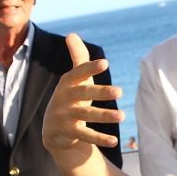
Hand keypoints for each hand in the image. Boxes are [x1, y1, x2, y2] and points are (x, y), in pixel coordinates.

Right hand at [42, 33, 123, 153]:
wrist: (54, 129)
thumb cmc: (71, 98)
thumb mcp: (74, 79)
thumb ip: (78, 58)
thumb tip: (71, 34)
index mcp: (68, 83)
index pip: (79, 73)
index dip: (90, 68)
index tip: (105, 63)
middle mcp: (64, 98)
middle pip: (84, 94)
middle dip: (101, 92)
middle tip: (120, 92)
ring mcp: (64, 116)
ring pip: (86, 116)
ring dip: (104, 116)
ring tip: (122, 116)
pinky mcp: (67, 133)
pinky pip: (85, 136)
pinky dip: (99, 139)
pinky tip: (115, 141)